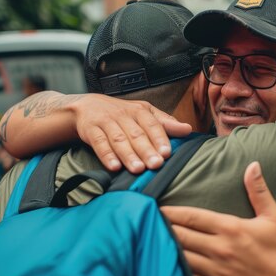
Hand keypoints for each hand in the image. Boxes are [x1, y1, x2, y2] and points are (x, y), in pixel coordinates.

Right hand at [72, 94, 191, 172]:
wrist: (88, 106)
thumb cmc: (123, 114)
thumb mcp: (145, 114)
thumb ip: (166, 123)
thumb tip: (188, 129)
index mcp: (140, 111)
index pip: (152, 125)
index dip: (159, 139)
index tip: (167, 153)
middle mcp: (124, 115)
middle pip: (137, 134)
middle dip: (147, 150)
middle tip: (156, 165)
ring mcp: (106, 122)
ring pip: (119, 140)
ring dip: (128, 155)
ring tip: (138, 169)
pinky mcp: (90, 130)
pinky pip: (99, 144)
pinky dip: (107, 156)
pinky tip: (114, 167)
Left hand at [161, 162, 275, 275]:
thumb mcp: (274, 217)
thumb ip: (259, 191)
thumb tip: (252, 165)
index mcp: (232, 228)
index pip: (193, 217)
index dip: (172, 212)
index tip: (157, 208)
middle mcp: (221, 249)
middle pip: (181, 235)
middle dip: (163, 228)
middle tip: (147, 222)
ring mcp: (217, 271)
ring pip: (181, 257)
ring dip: (166, 249)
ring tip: (151, 242)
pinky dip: (176, 271)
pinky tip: (167, 265)